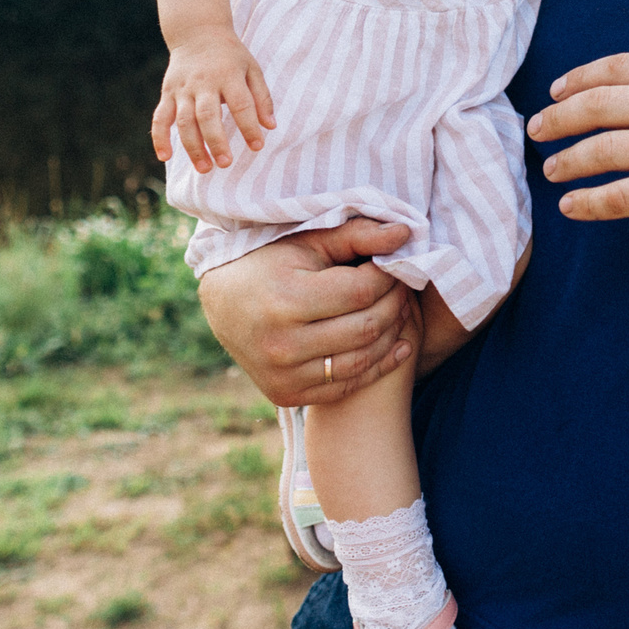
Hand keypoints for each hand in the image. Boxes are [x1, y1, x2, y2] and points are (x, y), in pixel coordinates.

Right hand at [153, 26, 275, 167]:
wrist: (197, 32)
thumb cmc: (230, 56)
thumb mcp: (252, 69)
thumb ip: (262, 97)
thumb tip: (270, 126)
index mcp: (228, 75)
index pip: (240, 104)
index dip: (249, 127)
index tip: (257, 146)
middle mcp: (203, 83)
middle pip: (207, 115)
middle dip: (216, 142)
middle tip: (226, 164)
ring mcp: (182, 89)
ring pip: (184, 121)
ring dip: (193, 147)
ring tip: (205, 168)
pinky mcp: (167, 93)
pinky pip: (160, 118)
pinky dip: (160, 138)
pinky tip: (165, 157)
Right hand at [195, 219, 416, 406]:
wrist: (222, 302)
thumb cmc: (271, 262)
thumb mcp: (308, 241)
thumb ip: (357, 236)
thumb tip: (406, 233)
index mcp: (285, 300)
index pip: (361, 292)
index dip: (388, 277)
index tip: (394, 265)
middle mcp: (281, 344)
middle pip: (366, 327)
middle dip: (395, 304)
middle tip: (402, 287)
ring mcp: (282, 374)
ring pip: (362, 359)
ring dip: (393, 334)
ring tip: (399, 311)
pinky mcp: (285, 394)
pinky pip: (346, 386)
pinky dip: (378, 366)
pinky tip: (398, 345)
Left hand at [526, 54, 628, 235]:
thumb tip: (617, 98)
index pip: (618, 67)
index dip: (578, 78)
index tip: (556, 92)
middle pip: (601, 103)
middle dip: (559, 117)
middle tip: (537, 130)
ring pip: (604, 149)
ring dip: (568, 160)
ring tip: (551, 170)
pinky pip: (621, 195)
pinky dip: (589, 202)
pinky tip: (572, 206)